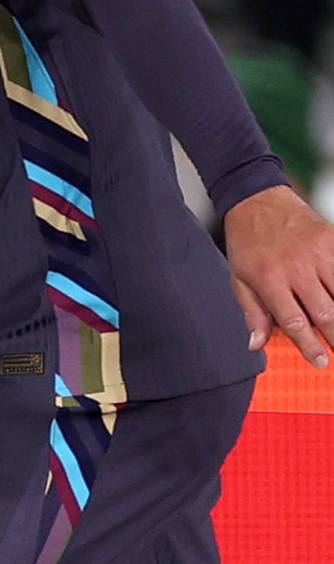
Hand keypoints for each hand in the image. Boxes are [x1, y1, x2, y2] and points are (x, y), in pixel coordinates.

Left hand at [227, 182, 333, 366]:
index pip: (294, 321)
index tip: (320, 362)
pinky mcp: (333, 239)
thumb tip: (256, 344)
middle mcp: (296, 267)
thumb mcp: (239, 279)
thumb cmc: (247, 243)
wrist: (257, 200)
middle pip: (325, 311)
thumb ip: (252, 312)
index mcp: (270, 280)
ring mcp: (318, 252)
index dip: (309, 345)